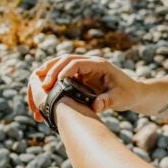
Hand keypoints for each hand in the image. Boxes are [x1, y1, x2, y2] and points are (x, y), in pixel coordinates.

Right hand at [27, 54, 141, 116]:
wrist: (133, 93)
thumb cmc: (128, 94)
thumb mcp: (120, 99)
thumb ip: (108, 101)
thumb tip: (95, 107)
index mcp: (99, 65)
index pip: (77, 63)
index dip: (64, 71)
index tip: (54, 83)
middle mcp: (88, 64)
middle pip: (64, 60)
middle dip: (50, 72)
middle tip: (41, 88)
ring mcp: (82, 69)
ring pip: (59, 65)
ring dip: (46, 75)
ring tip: (35, 88)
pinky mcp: (78, 77)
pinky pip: (60, 76)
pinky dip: (50, 82)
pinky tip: (42, 94)